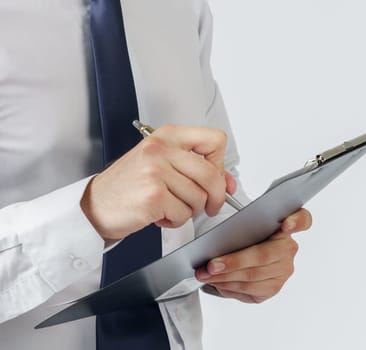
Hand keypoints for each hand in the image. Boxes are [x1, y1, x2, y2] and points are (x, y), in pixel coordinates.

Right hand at [80, 124, 236, 240]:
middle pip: (212, 175)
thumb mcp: (163, 165)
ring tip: (169, 207)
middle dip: (215, 197)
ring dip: (189, 210)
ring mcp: (156, 171)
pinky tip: (159, 215)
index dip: (220, 164)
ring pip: (199, 198)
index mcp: (168, 135)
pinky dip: (175, 221)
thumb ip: (198, 169)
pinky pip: (184, 214)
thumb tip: (229, 183)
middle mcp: (162, 149)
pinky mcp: (153, 196)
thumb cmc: (129, 186)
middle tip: (208, 206)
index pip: (216, 139)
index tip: (215, 178)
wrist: (93, 206)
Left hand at [195, 208, 312, 302]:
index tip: (286, 224)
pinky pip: (250, 290)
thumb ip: (241, 224)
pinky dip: (229, 287)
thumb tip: (219, 237)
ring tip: (205, 274)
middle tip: (212, 265)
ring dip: (225, 277)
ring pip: (253, 276)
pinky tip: (217, 282)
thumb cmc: (243, 236)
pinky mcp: (273, 288)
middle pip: (264, 256)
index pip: (303, 220)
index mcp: (287, 226)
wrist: (243, 253)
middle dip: (234, 262)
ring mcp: (284, 270)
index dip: (296, 222)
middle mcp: (289, 249)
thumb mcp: (243, 224)